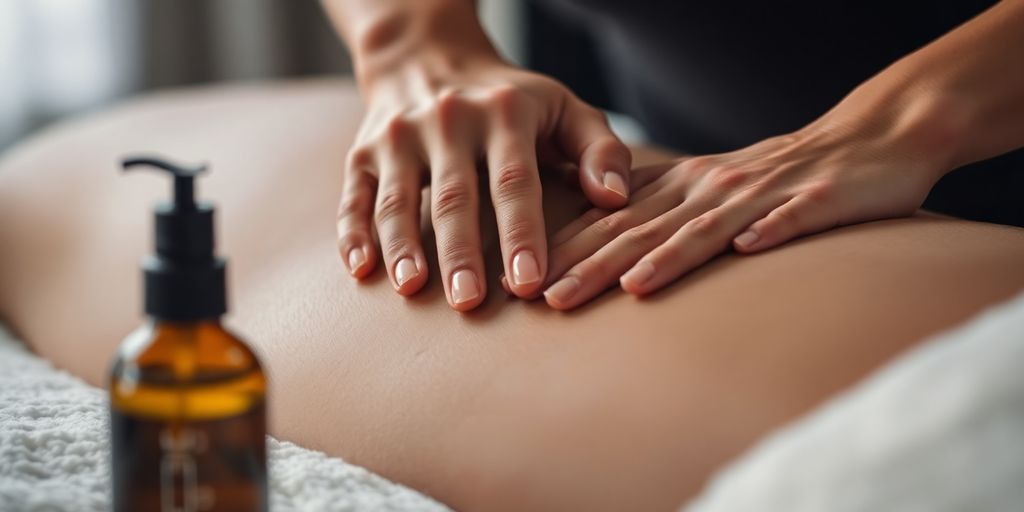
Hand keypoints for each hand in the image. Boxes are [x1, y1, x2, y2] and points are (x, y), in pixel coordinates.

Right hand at [336, 54, 630, 310]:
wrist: (428, 57)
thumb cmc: (511, 100)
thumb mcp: (564, 108)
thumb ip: (600, 150)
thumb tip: (616, 199)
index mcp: (504, 115)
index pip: (514, 181)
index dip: (521, 233)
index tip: (528, 282)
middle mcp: (449, 122)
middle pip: (455, 197)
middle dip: (461, 252)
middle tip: (469, 302)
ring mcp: (399, 137)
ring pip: (399, 198)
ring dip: (403, 246)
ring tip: (412, 289)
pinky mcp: (363, 152)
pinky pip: (355, 195)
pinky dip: (353, 232)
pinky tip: (361, 269)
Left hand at [540, 119, 943, 309]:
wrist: (870, 139)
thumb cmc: (782, 176)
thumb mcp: (710, 190)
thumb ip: (661, 213)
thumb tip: (602, 248)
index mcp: (685, 186)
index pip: (614, 221)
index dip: (569, 250)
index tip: (524, 282)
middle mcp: (713, 187)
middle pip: (644, 229)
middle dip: (594, 264)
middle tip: (548, 298)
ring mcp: (765, 194)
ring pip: (706, 227)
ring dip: (666, 256)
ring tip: (628, 286)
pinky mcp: (819, 199)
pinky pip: (791, 217)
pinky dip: (769, 230)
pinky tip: (747, 248)